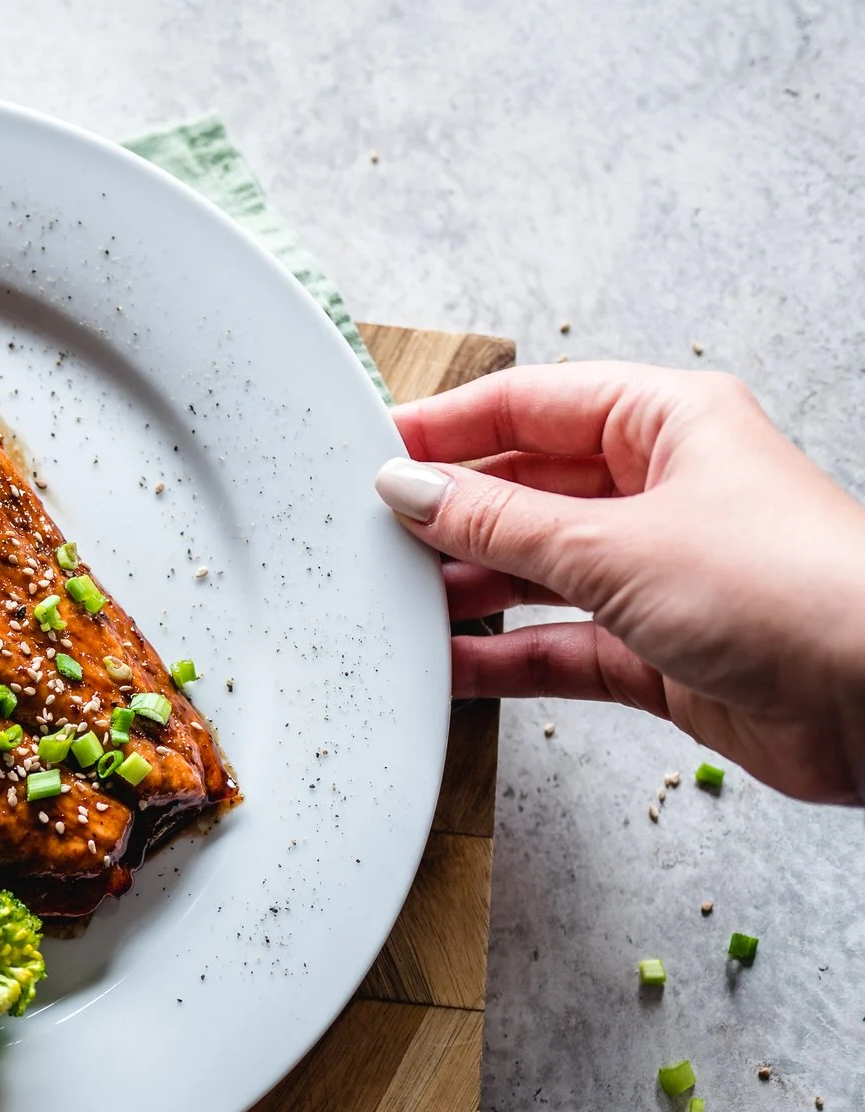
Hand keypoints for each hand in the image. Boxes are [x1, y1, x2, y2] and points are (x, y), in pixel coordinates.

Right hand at [374, 361, 864, 803]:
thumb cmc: (791, 589)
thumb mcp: (615, 542)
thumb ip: (498, 522)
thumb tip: (412, 490)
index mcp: (666, 424)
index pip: (530, 405)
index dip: (447, 426)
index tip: (370, 450)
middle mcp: (660, 491)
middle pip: (524, 489)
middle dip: (448, 513)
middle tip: (365, 535)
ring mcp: (656, 574)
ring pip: (532, 571)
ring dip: (466, 588)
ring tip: (390, 601)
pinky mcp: (655, 653)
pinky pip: (552, 645)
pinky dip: (498, 655)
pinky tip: (442, 662)